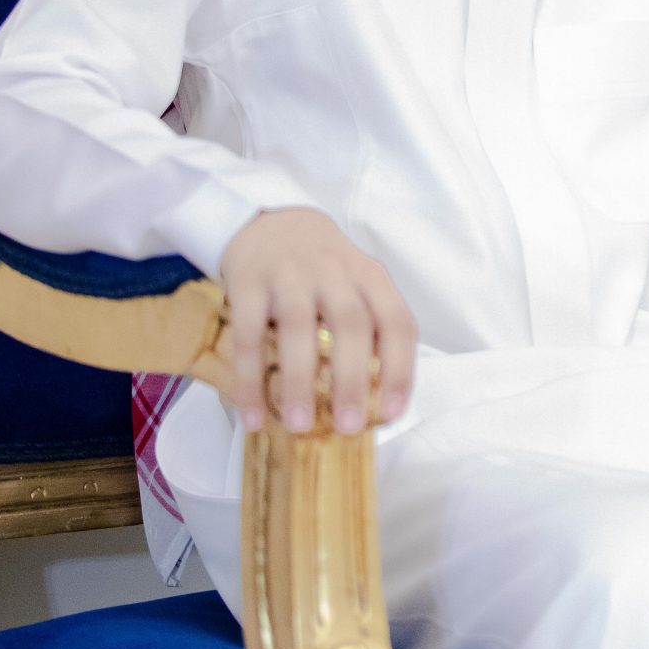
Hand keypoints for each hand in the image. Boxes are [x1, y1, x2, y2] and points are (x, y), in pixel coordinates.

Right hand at [216, 208, 416, 434]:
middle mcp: (336, 272)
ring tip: (299, 425)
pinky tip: (253, 415)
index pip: (397, 323)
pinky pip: (248, 335)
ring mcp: (291, 274)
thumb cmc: (324, 270)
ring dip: (299, 381)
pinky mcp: (249, 282)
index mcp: (372, 278)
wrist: (272, 222)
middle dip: (352, 380)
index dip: (400, 369)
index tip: (392, 413)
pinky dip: (249, 378)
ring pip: (299, 328)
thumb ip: (369, 329)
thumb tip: (376, 403)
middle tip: (348, 427)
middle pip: (351, 324)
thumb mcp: (358, 285)